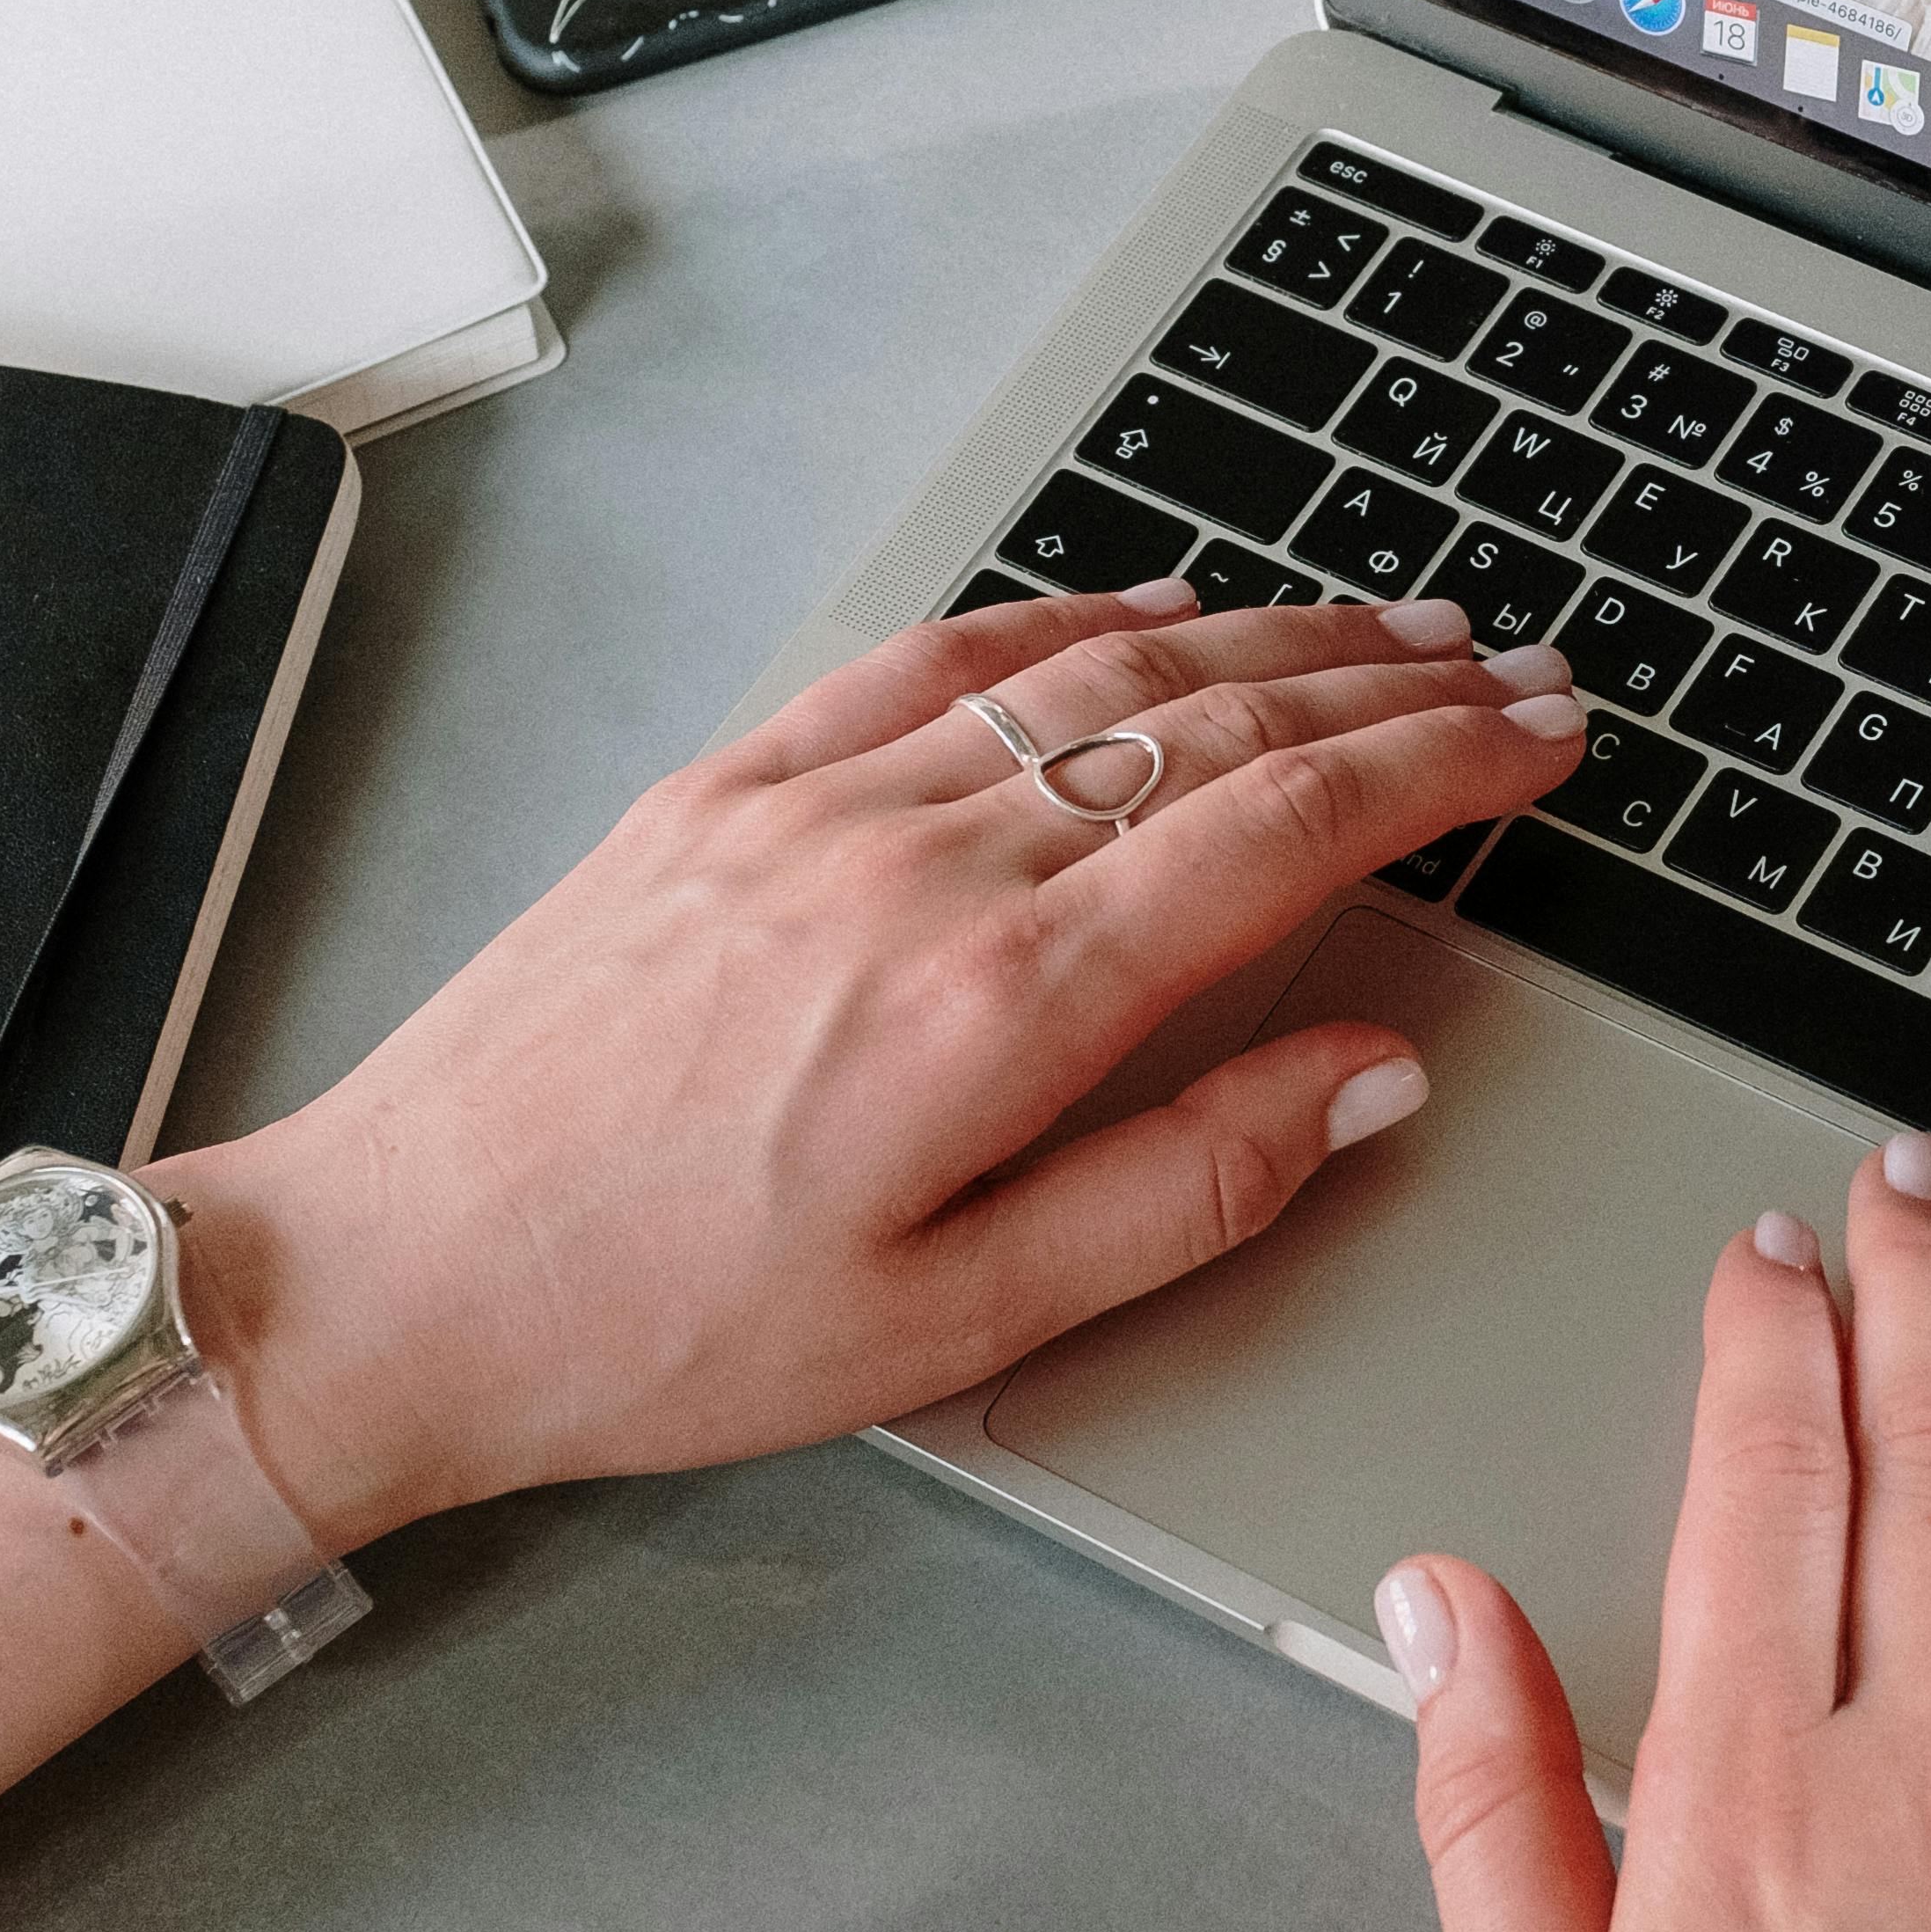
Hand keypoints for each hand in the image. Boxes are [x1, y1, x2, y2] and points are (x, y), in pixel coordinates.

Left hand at [181, 581, 1585, 1545]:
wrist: (394, 1273)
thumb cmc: (660, 1328)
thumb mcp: (960, 1324)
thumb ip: (1187, 1186)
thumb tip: (1362, 1075)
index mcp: (999, 1002)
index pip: (1285, 825)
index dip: (1441, 764)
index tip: (1535, 736)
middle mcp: (919, 864)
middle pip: (1216, 720)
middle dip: (1392, 681)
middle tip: (1510, 669)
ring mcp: (815, 803)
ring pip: (1093, 669)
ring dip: (1265, 630)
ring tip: (1383, 621)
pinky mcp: (726, 786)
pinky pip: (932, 659)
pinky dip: (1067, 615)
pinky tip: (1147, 604)